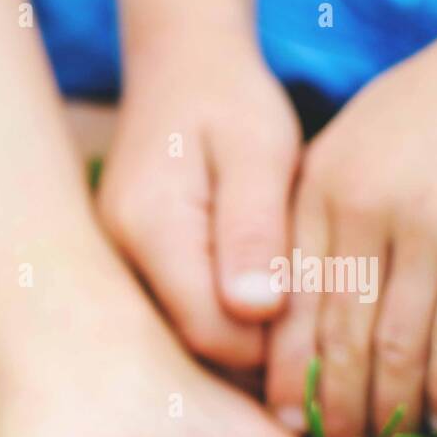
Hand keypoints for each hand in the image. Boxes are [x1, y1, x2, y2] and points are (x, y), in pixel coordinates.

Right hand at [98, 32, 300, 368]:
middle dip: (253, 359)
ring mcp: (114, 276)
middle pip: (189, 352)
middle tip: (314, 338)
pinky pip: (169, 328)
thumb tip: (258, 310)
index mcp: (152, 233)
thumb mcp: (259, 151)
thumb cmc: (227, 105)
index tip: (323, 332)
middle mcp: (117, 265)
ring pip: (178, 348)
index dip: (270, 350)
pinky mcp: (122, 279)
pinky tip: (249, 307)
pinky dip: (213, 330)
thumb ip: (256, 229)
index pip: (211, 334)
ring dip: (234, 347)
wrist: (173, 77)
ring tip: (287, 321)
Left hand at [266, 0, 436, 436]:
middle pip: (339, 337)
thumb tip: (274, 311)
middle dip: (338, 411)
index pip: (294, 304)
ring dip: (393, 414)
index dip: (289, 376)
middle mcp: (365, 206)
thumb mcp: (363, 148)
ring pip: (397, 349)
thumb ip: (321, 219)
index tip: (292, 426)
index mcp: (323, 188)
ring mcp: (434, 222)